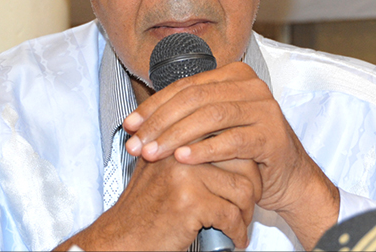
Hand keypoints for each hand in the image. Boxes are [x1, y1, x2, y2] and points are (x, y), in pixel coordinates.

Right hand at [56, 155, 259, 250]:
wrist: (121, 238)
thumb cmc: (143, 209)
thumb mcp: (162, 168)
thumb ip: (187, 151)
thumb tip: (230, 144)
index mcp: (176, 137)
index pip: (227, 136)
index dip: (245, 160)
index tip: (250, 178)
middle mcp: (180, 150)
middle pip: (241, 160)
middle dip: (253, 186)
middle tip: (250, 202)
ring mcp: (185, 175)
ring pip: (241, 189)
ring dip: (247, 212)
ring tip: (240, 222)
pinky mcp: (190, 202)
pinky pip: (231, 215)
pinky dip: (238, 232)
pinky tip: (234, 238)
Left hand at [123, 62, 339, 249]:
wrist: (286, 177)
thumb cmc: (243, 151)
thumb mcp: (212, 127)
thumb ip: (184, 116)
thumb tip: (135, 122)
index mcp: (233, 75)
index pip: (184, 86)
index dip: (153, 105)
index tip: (129, 125)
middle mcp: (250, 85)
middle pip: (194, 99)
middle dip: (159, 122)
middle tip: (136, 145)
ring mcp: (264, 108)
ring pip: (211, 116)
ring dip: (176, 136)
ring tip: (153, 153)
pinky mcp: (273, 135)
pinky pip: (232, 140)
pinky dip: (204, 150)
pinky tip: (183, 159)